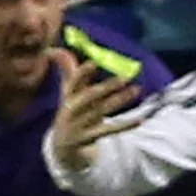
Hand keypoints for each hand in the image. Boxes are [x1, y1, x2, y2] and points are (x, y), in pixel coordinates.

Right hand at [49, 51, 143, 169]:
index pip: (72, 83)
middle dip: (107, 86)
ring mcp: (80, 125)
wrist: (62, 145)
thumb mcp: (68, 94)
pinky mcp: (90, 138)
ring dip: (120, 100)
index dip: (82, 73)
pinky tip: (140, 120)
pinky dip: (125, 125)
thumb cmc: (70, 112)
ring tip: (136, 90)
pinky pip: (110, 131)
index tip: (93, 63)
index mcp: (67, 97)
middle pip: (90, 97)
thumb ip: (68, 72)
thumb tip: (55, 50)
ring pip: (102, 111)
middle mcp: (71, 110)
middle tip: (125, 77)